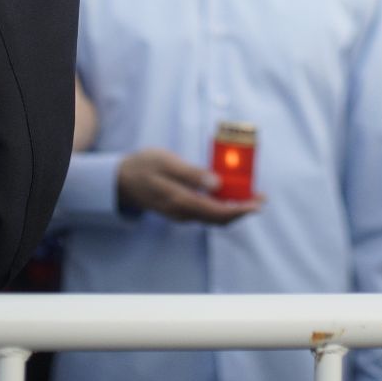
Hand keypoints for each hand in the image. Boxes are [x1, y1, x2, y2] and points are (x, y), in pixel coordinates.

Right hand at [116, 148, 265, 224]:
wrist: (120, 180)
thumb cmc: (143, 166)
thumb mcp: (166, 162)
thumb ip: (191, 174)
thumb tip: (217, 184)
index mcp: (180, 201)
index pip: (217, 212)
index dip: (240, 210)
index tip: (258, 203)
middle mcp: (182, 212)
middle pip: (219, 218)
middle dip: (242, 210)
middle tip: (261, 198)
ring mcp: (181, 213)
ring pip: (213, 216)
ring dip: (234, 207)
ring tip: (252, 194)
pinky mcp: (180, 209)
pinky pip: (206, 211)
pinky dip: (222, 204)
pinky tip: (230, 193)